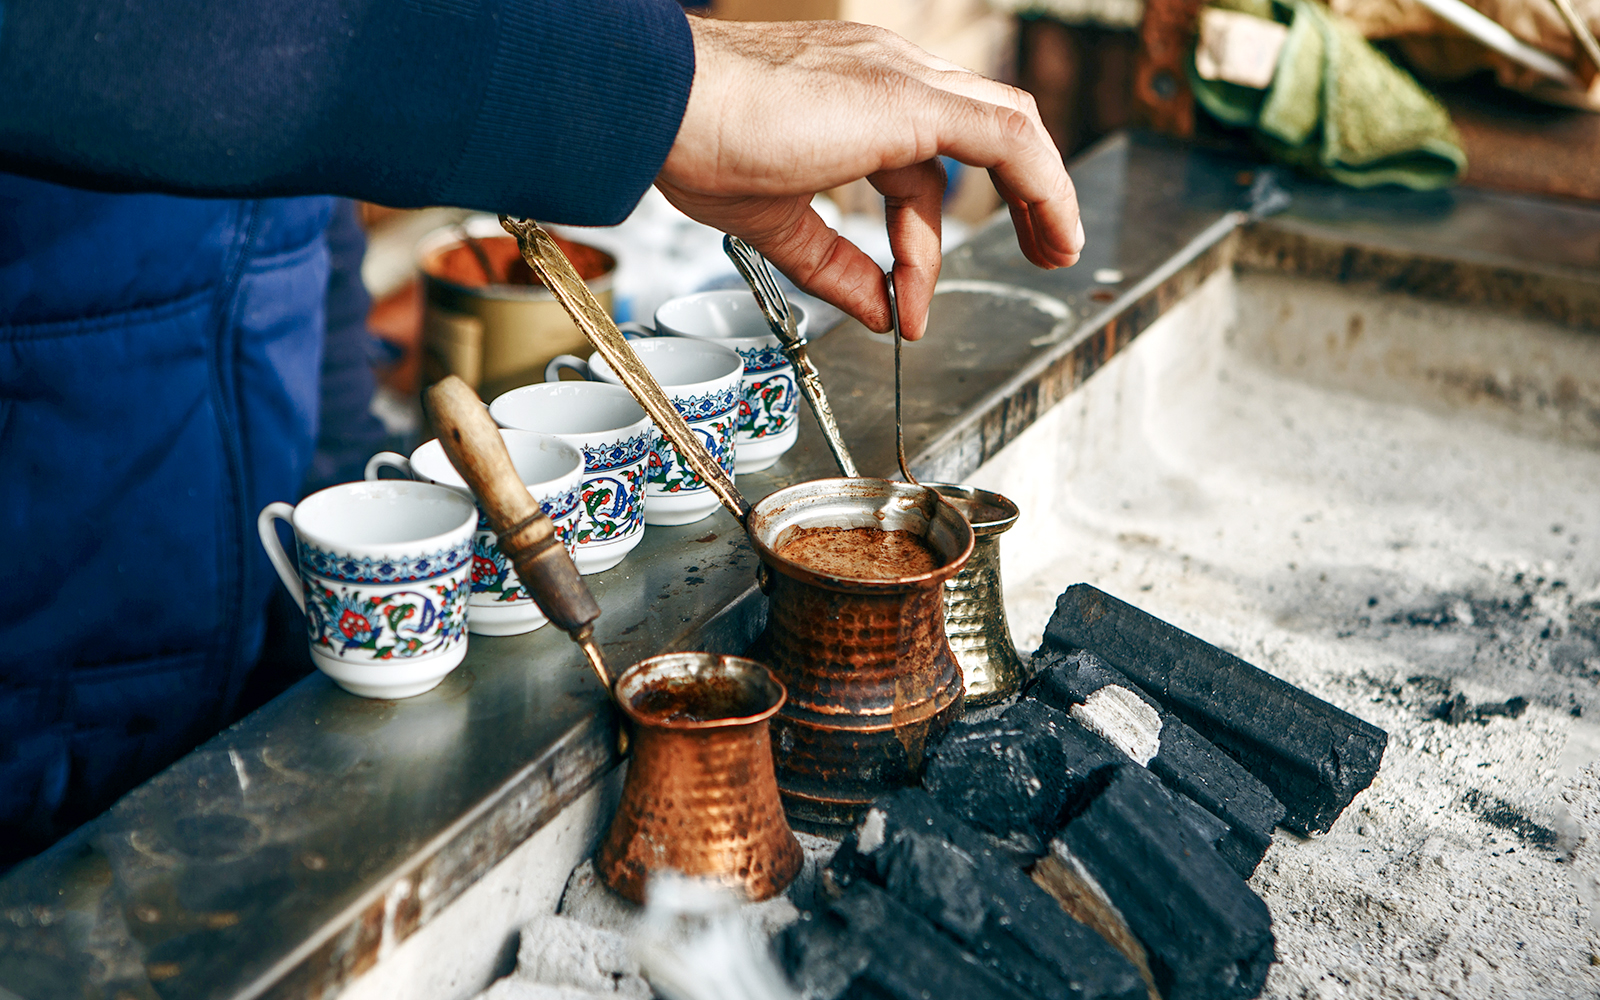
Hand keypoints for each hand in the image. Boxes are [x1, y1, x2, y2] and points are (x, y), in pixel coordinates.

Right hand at [656, 17, 1082, 339]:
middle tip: (1041, 251)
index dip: (917, 250)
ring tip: (1059, 250)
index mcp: (853, 98)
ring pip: (1007, 126)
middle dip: (1019, 196)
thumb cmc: (696, 144)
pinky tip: (1054, 230)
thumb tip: (877, 312)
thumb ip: (833, 266)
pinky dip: (1043, 185)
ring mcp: (902, 79)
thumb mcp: (777, 224)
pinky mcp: (912, 100)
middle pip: (980, 134)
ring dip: (1043, 192)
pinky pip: (1008, 138)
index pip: (913, 171)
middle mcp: (887, 75)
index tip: (902, 309)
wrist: (665, 106)